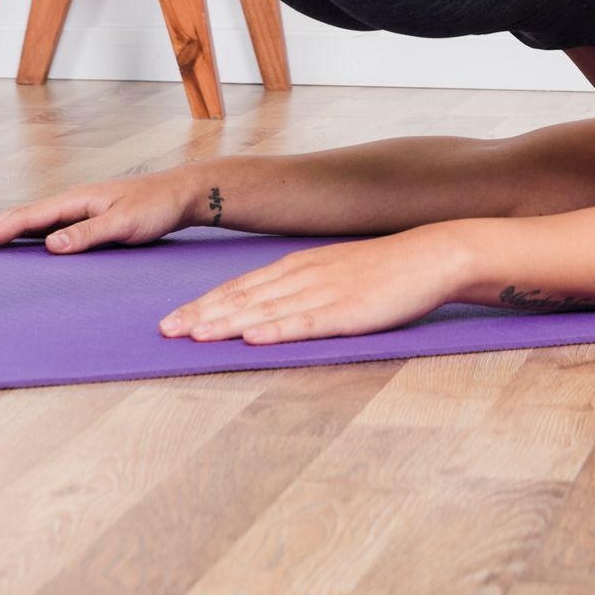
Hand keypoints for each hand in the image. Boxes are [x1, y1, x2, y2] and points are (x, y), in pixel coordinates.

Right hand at [0, 167, 196, 253]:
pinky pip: (45, 226)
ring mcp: (76, 208)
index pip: (25, 218)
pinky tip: (17, 241)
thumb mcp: (125, 225)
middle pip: (19, 215)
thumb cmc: (155, 207)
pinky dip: (22, 232)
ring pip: (29, 220)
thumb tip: (51, 245)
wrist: (180, 193)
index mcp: (75, 200)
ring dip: (0, 229)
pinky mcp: (85, 217)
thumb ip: (89, 235)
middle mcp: (71, 201)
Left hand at [158, 224, 473, 344]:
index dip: (203, 304)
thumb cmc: (382, 270)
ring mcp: (324, 293)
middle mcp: (302, 276)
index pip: (239, 287)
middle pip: (242, 297)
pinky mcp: (347, 312)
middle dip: (201, 315)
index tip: (172, 320)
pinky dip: (276, 331)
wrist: (429, 256)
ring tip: (194, 336)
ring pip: (265, 310)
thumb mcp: (332, 272)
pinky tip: (253, 338)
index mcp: (297, 267)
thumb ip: (299, 288)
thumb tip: (265, 309)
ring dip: (226, 323)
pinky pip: (305, 323)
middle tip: (165, 332)